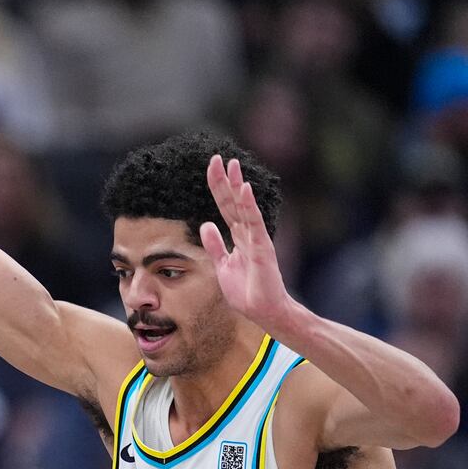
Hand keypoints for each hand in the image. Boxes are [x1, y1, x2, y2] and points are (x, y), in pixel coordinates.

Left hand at [200, 155, 294, 330]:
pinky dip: (249, 206)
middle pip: (233, 202)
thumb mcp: (222, 264)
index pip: (226, 206)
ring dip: (237, 186)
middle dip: (225, 180)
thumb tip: (205, 225)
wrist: (263, 310)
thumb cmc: (246, 290)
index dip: (218, 188)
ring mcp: (256, 238)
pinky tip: (244, 189)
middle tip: (218, 157)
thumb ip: (215, 244)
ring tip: (232, 165)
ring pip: (244, 207)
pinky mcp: (262, 247)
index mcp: (238, 236)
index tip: (212, 167)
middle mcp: (248, 233)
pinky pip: (254, 223)